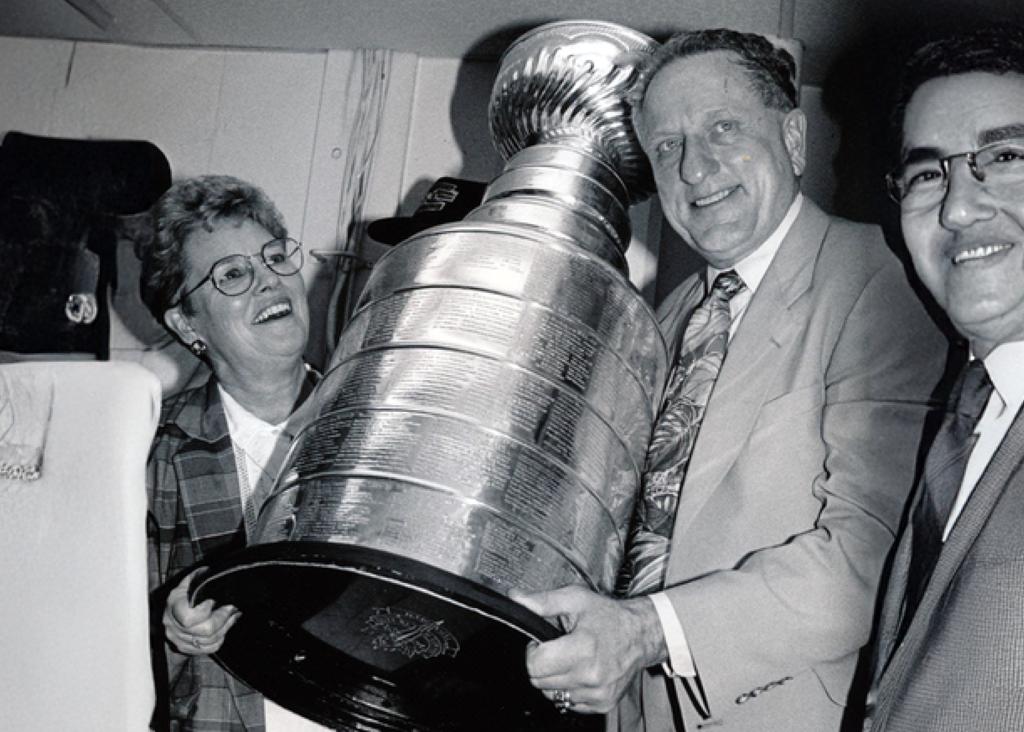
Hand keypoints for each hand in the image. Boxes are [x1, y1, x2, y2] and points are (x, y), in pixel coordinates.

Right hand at [162, 569, 240, 655]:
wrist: (172, 613)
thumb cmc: (184, 594)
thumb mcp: (188, 582)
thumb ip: (198, 577)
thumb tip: (211, 571)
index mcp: (173, 606)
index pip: (188, 618)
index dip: (204, 612)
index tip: (213, 601)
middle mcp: (172, 625)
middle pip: (204, 630)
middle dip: (222, 618)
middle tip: (231, 608)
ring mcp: (178, 639)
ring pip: (209, 640)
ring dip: (225, 627)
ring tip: (233, 616)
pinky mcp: (185, 648)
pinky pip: (208, 648)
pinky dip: (220, 638)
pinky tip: (225, 627)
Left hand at [511, 585, 664, 713]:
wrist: (641, 634)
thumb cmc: (608, 616)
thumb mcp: (575, 599)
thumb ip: (542, 601)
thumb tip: (515, 599)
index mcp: (583, 648)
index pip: (534, 666)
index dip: (533, 651)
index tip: (543, 643)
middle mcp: (591, 676)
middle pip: (540, 682)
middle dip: (543, 665)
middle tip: (558, 648)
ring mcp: (598, 693)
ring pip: (553, 694)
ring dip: (556, 678)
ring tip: (572, 659)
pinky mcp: (603, 703)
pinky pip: (570, 702)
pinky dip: (571, 688)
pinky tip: (582, 671)